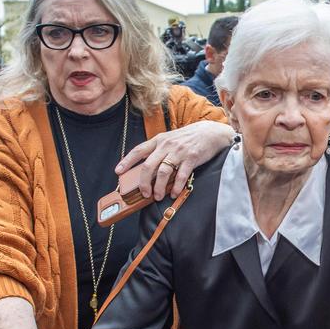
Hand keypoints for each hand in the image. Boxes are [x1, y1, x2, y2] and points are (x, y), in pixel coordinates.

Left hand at [116, 120, 233, 199]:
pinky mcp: (191, 158)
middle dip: (143, 183)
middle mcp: (166, 145)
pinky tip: (174, 193)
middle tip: (144, 193)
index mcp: (159, 140)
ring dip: (158, 187)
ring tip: (158, 196)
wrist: (211, 132)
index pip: (138, 150)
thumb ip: (159, 151)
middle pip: (148, 166)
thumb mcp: (170, 139)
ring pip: (162, 172)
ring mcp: (179, 152)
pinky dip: (176, 187)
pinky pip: (181, 176)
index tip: (118, 172)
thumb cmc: (189, 138)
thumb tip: (148, 169)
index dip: (127, 161)